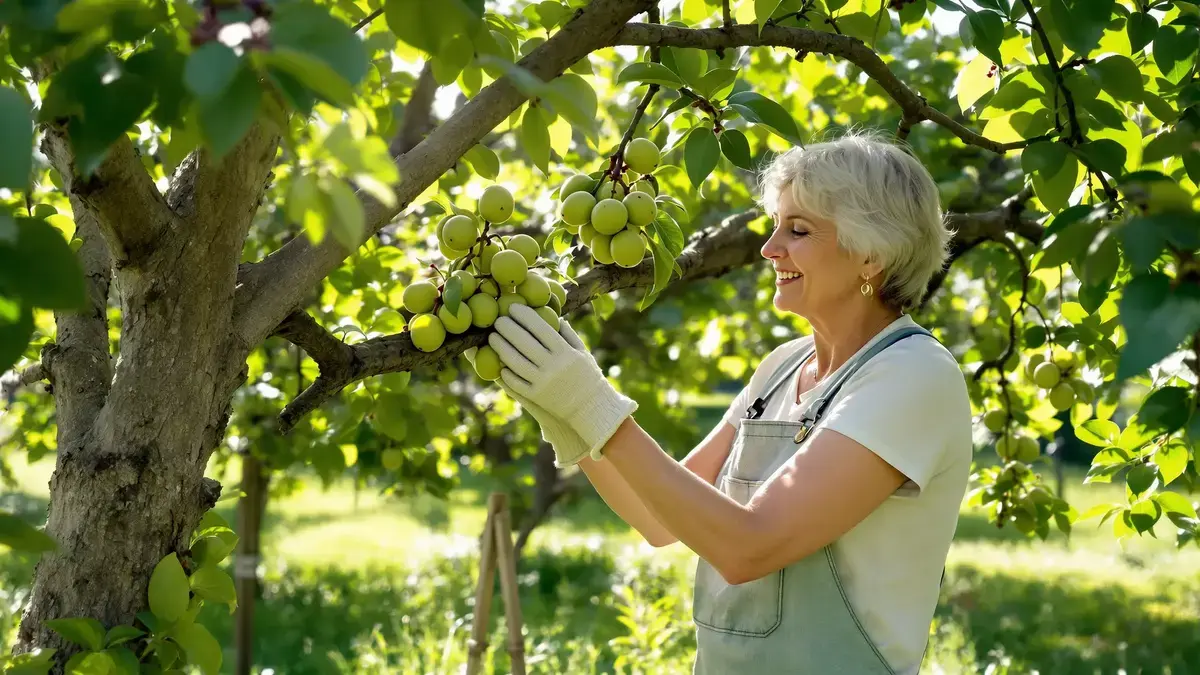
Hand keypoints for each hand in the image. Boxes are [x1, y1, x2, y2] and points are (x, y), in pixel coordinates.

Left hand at [489, 305, 636, 464]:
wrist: (591, 408)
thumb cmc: (587, 376)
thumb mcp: (582, 352)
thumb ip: (567, 334)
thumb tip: (552, 315)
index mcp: (565, 352)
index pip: (540, 328)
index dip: (524, 315)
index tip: (513, 307)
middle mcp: (553, 366)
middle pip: (524, 342)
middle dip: (508, 328)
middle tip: (498, 319)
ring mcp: (543, 382)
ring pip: (515, 361)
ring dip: (500, 347)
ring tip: (493, 337)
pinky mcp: (536, 397)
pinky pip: (515, 382)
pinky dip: (505, 372)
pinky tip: (498, 362)